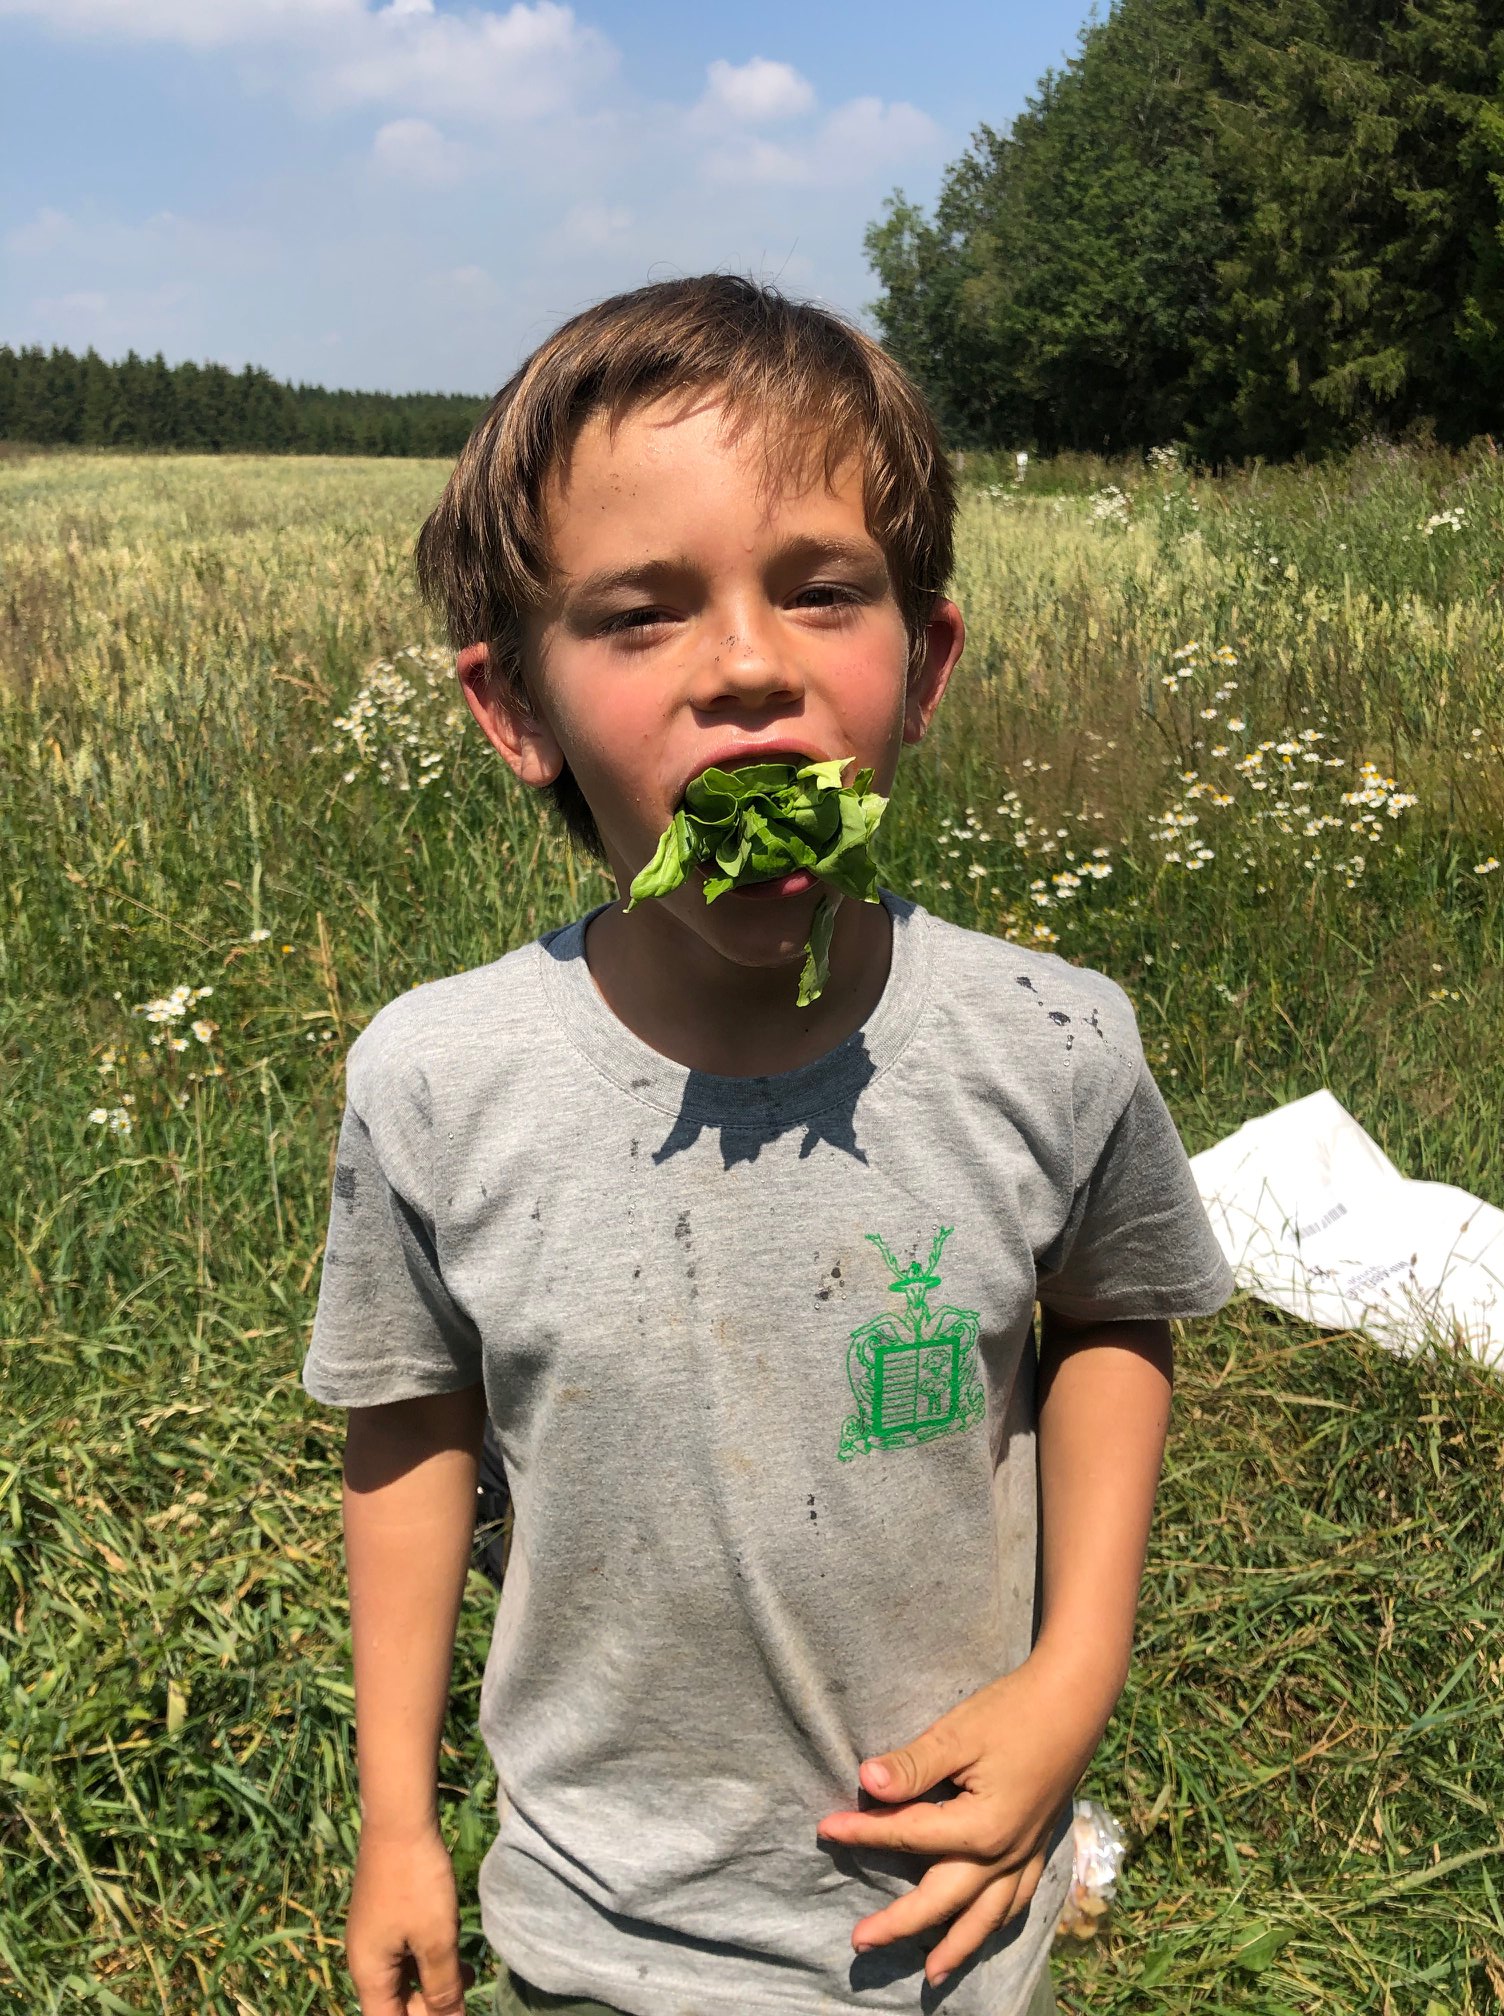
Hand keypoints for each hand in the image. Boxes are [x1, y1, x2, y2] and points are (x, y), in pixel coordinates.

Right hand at [346, 1819, 476, 2014]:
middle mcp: (365, 1961)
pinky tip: (454, 1951)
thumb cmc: (416, 1882)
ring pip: (403, 1980)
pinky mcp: (385, 1919)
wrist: (399, 1821)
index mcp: (369, 1975)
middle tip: (466, 1988)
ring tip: (469, 1973)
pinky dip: (428, 1961)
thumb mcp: (437, 1939)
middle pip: (395, 2006)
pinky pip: (405, 1955)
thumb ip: (443, 1988)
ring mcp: (374, 1938)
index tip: (452, 2012)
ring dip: (434, 1984)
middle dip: (430, 2007)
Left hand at [816, 1651, 1110, 1987]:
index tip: (825, 1830)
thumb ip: (913, 1766)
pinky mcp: (1039, 1845)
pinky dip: (998, 1922)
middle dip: (900, 1924)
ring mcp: (1026, 1854)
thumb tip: (866, 1782)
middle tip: (859, 1942)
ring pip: (987, 1916)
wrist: (1075, 1699)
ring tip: (930, 1974)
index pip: (908, 1836)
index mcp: (980, 1828)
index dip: (863, 1833)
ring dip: (957, 1947)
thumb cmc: (1014, 1712)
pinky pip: (1018, 1900)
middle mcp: (1004, 1854)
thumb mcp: (958, 1734)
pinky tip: (987, 1929)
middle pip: (942, 1899)